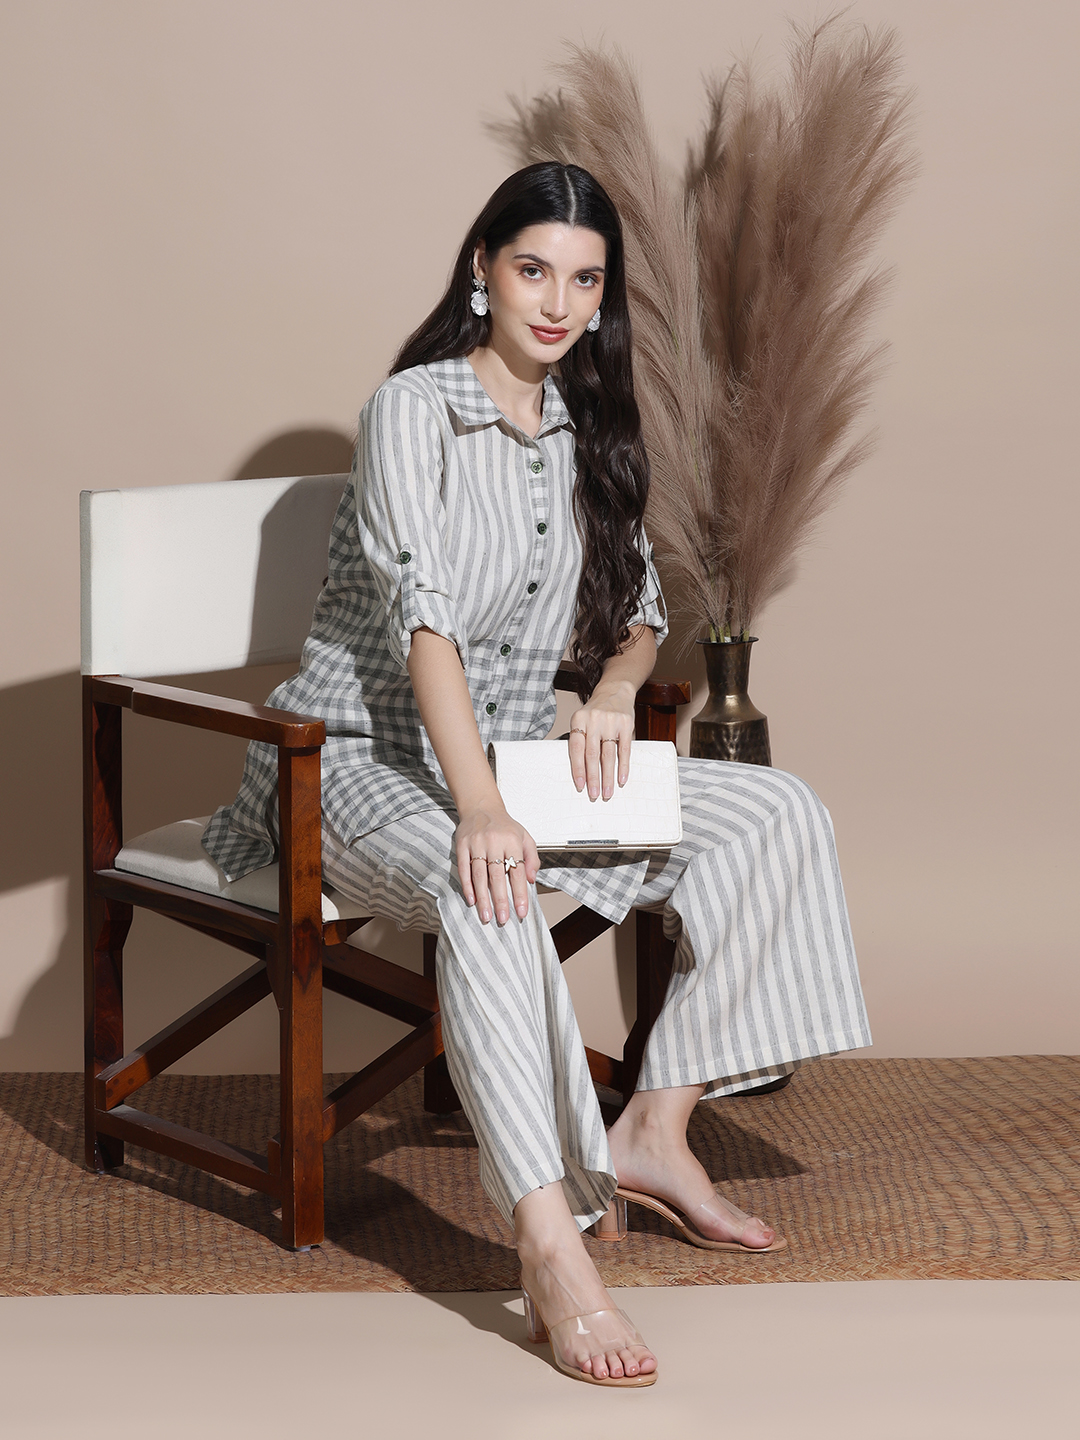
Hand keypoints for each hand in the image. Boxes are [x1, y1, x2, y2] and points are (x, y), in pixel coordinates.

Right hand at [455, 806, 539, 924]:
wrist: (481, 807)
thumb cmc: (505, 826)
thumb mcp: (525, 837)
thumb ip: (532, 858)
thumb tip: (532, 880)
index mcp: (513, 841)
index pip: (518, 871)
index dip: (520, 893)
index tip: (521, 911)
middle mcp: (494, 841)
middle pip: (498, 875)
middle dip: (501, 900)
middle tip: (503, 919)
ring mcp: (477, 843)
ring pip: (480, 875)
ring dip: (483, 897)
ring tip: (486, 915)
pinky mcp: (462, 845)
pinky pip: (464, 868)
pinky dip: (467, 885)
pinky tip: (472, 900)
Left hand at [569, 680, 635, 800]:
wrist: (614, 691)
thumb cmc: (596, 711)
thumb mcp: (583, 720)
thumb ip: (581, 741)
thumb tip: (580, 772)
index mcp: (578, 720)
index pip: (576, 749)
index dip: (578, 769)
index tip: (580, 786)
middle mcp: (593, 720)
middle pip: (592, 754)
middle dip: (593, 777)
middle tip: (594, 794)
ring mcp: (610, 722)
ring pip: (608, 755)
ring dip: (608, 777)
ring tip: (607, 792)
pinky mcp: (626, 724)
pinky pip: (624, 749)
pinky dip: (623, 766)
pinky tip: (622, 779)